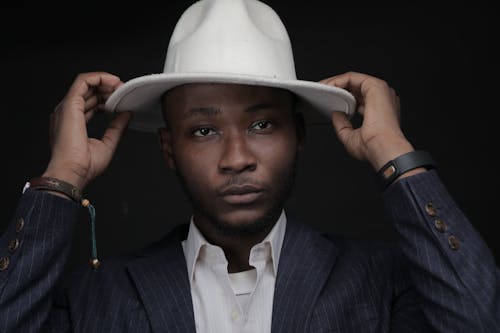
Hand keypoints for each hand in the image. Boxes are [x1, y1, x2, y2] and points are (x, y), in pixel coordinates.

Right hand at [43, 72, 131, 189]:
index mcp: (73, 123)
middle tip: (125, 92)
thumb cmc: (84, 166)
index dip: (107, 99)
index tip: (121, 100)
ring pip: (86, 83)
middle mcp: (68, 113)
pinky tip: (114, 82)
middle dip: (108, 89)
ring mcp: (67, 108)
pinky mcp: (70, 104)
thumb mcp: (108, 143)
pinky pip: (84, 81)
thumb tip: (127, 114)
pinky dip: (100, 78)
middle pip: (89, 92)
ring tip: (122, 86)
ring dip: (106, 82)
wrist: (73, 173)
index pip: (90, 104)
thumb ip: (117, 127)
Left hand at [320, 71, 414, 170]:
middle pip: (355, 87)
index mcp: (380, 110)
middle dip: (337, 89)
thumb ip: (343, 125)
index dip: (343, 98)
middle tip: (320, 93)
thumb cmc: (373, 147)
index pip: (359, 99)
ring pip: (353, 80)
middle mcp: (382, 99)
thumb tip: (336, 115)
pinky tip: (327, 87)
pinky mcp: (375, 86)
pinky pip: (352, 77)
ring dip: (335, 83)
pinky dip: (338, 81)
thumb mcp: (351, 137)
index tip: (328, 101)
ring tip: (321, 89)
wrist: (383, 148)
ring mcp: (380, 91)